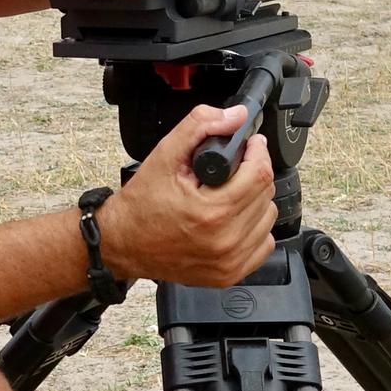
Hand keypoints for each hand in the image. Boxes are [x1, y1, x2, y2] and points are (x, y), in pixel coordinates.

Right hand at [97, 104, 276, 287]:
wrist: (122, 242)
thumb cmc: (141, 205)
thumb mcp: (165, 155)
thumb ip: (199, 127)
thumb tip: (233, 117)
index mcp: (212, 212)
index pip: (259, 174)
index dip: (258, 152)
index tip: (251, 146)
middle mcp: (224, 241)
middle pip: (265, 194)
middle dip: (253, 173)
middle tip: (232, 170)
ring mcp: (229, 261)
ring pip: (267, 217)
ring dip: (255, 200)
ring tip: (229, 194)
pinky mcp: (229, 274)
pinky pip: (263, 244)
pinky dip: (253, 227)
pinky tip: (232, 219)